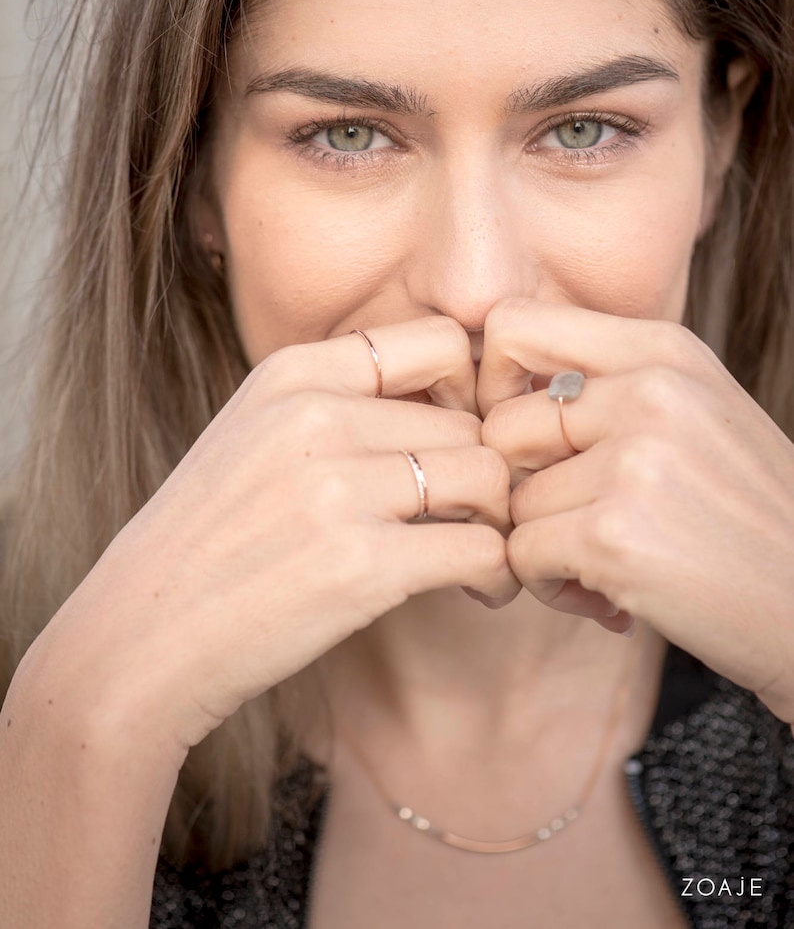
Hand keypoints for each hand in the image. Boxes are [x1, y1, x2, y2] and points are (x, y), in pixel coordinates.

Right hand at [31, 316, 519, 757]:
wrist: (140, 638)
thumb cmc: (209, 543)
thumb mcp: (256, 435)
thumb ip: (340, 404)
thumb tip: (456, 403)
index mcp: (293, 372)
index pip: (440, 342)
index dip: (469, 395)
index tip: (455, 445)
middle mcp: (316, 415)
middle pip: (471, 423)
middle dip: (484, 476)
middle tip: (476, 522)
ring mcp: (337, 488)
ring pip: (488, 477)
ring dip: (499, 522)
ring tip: (480, 558)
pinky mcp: (361, 564)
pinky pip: (483, 548)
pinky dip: (497, 573)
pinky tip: (481, 593)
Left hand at [476, 297, 793, 724]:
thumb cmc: (747, 517)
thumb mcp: (697, 413)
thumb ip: (608, 384)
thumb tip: (491, 384)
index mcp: (664, 350)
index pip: (512, 322)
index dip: (493, 381)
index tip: (522, 434)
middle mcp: (649, 392)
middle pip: (500, 423)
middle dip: (519, 484)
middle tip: (568, 521)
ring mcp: (634, 462)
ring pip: (510, 499)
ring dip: (540, 544)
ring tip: (599, 564)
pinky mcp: (615, 535)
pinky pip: (521, 553)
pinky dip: (550, 584)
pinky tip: (607, 597)